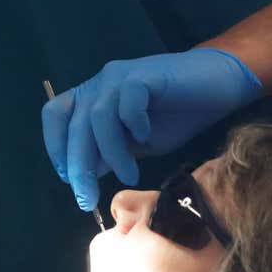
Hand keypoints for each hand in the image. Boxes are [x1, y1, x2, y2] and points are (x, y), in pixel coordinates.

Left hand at [41, 48, 261, 210]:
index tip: (70, 180)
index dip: (56, 148)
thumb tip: (84, 176)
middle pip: (74, 124)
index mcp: (91, 98)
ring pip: (98, 116)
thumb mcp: (134, 145)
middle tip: (88, 198)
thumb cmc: (174, 116)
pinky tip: (145, 137)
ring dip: (110, 152)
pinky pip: (127, 100)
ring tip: (129, 174)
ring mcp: (120, 77)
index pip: (55, 117)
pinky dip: (132, 123)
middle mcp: (99, 84)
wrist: (216, 85)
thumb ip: (108, 155)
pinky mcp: (144, 74)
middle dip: (78, 165)